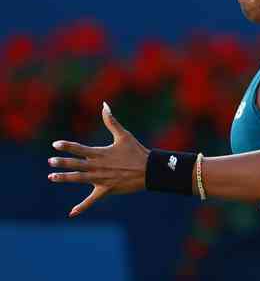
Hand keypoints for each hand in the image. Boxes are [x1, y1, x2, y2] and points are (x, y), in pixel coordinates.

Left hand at [48, 102, 149, 217]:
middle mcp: (98, 166)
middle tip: (50, 161)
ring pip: (79, 179)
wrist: (149, 170)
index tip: (55, 144)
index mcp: (101, 153)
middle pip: (76, 164)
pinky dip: (82, 207)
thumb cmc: (136, 151)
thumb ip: (111, 121)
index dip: (67, 146)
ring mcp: (101, 179)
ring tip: (51, 177)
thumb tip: (104, 105)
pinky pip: (92, 200)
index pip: (80, 149)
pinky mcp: (106, 190)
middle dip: (62, 163)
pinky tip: (71, 213)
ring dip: (65, 178)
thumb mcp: (124, 135)